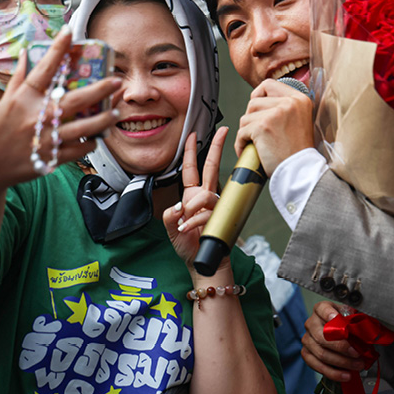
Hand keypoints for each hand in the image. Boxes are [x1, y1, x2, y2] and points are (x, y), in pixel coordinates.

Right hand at [0, 30, 120, 193]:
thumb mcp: (5, 101)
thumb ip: (19, 78)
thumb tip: (24, 53)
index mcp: (24, 98)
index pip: (43, 69)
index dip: (57, 49)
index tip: (70, 32)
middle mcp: (36, 116)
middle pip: (74, 100)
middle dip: (99, 90)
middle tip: (117, 81)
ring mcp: (45, 138)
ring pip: (82, 128)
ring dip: (102, 120)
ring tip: (116, 112)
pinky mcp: (51, 158)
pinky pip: (78, 150)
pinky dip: (90, 144)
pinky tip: (98, 137)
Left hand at [163, 127, 228, 270]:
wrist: (200, 262)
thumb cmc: (188, 246)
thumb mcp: (171, 229)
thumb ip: (170, 215)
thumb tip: (180, 207)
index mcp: (192, 195)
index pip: (192, 168)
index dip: (191, 151)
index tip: (192, 134)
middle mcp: (204, 197)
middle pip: (211, 167)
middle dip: (216, 147)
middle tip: (224, 131)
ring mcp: (214, 206)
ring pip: (205, 194)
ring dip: (192, 209)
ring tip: (184, 224)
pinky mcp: (219, 217)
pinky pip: (205, 212)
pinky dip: (192, 221)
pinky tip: (186, 229)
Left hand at [235, 79, 312, 175]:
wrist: (301, 171)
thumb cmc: (297, 151)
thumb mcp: (299, 120)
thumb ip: (284, 107)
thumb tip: (258, 100)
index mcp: (299, 99)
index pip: (269, 84)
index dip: (258, 96)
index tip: (257, 111)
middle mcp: (289, 103)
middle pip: (254, 102)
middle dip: (251, 119)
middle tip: (258, 134)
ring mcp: (276, 113)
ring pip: (246, 117)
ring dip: (247, 132)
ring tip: (257, 144)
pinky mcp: (263, 127)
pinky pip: (242, 132)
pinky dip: (242, 144)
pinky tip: (250, 151)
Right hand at [301, 301, 367, 382]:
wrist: (338, 335)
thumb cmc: (346, 325)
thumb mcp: (352, 317)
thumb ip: (356, 320)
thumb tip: (366, 329)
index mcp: (321, 309)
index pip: (322, 309)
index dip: (329, 315)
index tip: (339, 321)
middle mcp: (311, 323)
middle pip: (322, 337)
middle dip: (341, 347)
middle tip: (357, 353)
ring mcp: (307, 339)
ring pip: (321, 353)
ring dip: (342, 362)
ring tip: (358, 366)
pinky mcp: (306, 354)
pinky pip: (317, 366)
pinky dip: (333, 373)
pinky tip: (346, 375)